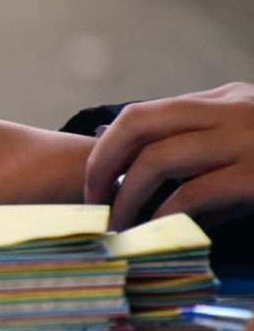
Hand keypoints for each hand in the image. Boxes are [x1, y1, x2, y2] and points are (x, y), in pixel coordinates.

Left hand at [84, 82, 253, 230]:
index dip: (107, 147)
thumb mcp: (245, 144)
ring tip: (117, 224)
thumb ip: (202, 157)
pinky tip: (154, 230)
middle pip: (137, 123)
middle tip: (91, 199)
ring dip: (126, 196)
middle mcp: (228, 111)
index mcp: (220, 100)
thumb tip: (149, 193)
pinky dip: (164, 214)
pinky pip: (193, 193)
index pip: (143, 114)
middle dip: (102, 162)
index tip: (94, 180)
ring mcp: (243, 140)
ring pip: (158, 158)